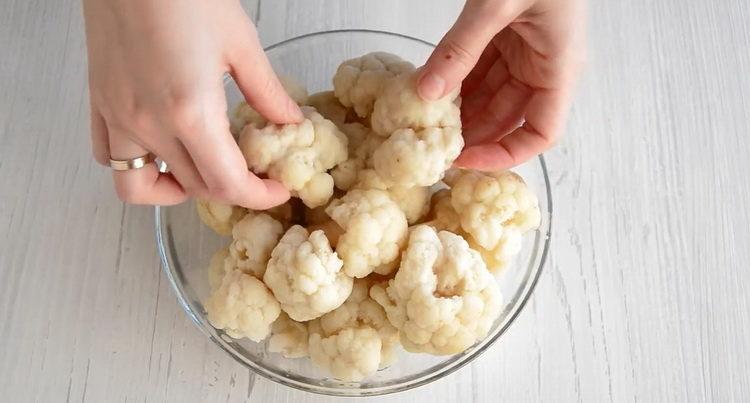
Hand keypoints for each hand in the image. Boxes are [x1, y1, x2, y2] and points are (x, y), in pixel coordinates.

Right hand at [84, 0, 301, 208]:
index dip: (259, 196)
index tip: (277, 190)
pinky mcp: (100, 103)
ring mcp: (119, 116)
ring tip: (203, 173)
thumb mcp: (241, 43)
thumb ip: (268, 92)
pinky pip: (110, 157)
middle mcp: (150, 124)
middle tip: (253, 175)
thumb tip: (290, 122)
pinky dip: (138, 168)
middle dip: (231, 190)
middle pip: (194, 187)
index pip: (228, 183)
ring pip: (140, 187)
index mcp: (191, 112)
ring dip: (178, 191)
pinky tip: (163, 150)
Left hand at [418, 0, 584, 169]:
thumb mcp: (497, 5)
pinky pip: (480, 71)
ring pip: (489, 97)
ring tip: (425, 121)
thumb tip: (426, 92)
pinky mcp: (506, 38)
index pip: (542, 134)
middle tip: (431, 145)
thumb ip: (460, 49)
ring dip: (459, 109)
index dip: (505, 155)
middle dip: (471, 133)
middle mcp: (544, 67)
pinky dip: (455, 81)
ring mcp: (525, 53)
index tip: (464, 161)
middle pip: (507, 119)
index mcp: (559, 67)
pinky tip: (430, 89)